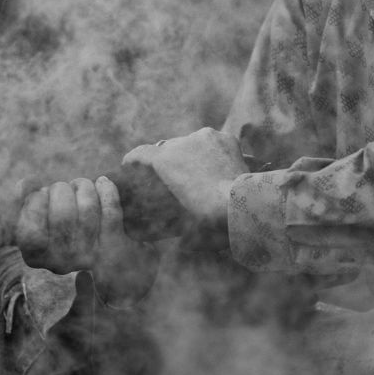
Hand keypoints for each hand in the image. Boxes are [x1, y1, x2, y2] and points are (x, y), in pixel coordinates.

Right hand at [13, 176, 157, 303]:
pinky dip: (107, 191)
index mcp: (34, 256)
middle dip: (60, 189)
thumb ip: (23, 199)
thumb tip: (24, 185)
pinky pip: (111, 212)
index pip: (31, 227)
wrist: (96, 251)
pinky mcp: (112, 246)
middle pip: (62, 214)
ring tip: (80, 186)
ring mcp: (89, 255)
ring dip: (83, 186)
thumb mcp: (32, 215)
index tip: (41, 194)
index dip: (35, 201)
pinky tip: (102, 182)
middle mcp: (60, 262)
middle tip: (62, 189)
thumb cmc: (54, 224)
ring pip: (88, 208)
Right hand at [122, 127, 246, 228]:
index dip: (132, 162)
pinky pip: (212, 143)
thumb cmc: (209, 222)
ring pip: (190, 143)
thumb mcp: (182, 232)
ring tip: (201, 175)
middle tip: (176, 180)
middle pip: (166, 149)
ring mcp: (204, 137)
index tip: (130, 169)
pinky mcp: (225, 138)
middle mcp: (180, 142)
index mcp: (162, 160)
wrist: (243, 206)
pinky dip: (213, 153)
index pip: (138, 154)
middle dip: (168, 162)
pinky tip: (219, 168)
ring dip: (191, 156)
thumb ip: (166, 225)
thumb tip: (163, 236)